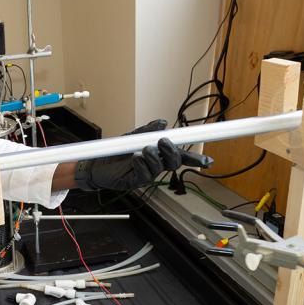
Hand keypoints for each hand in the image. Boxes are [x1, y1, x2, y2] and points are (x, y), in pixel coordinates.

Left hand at [73, 119, 212, 190]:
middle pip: (174, 162)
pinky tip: (135, 158)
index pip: (180, 156)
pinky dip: (141, 164)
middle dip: (173, 152)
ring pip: (160, 168)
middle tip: (163, 142)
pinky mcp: (134, 181)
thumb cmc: (115, 152)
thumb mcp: (131, 137)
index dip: (195, 159)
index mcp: (158, 154)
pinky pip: (144, 175)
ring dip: (153, 157)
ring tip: (143, 149)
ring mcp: (146, 174)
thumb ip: (147, 130)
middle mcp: (155, 165)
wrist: (95, 164)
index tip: (208, 161)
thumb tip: (162, 122)